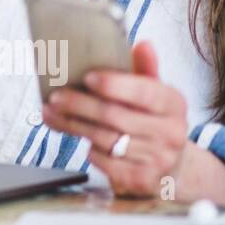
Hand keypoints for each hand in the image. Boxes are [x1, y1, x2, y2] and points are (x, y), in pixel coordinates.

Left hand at [41, 40, 189, 197]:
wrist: (172, 166)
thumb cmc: (153, 120)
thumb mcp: (154, 93)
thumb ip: (144, 69)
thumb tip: (143, 44)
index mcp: (174, 104)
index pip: (144, 91)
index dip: (114, 84)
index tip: (88, 77)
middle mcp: (171, 132)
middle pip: (116, 116)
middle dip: (80, 104)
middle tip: (55, 96)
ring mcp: (158, 159)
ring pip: (105, 139)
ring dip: (72, 124)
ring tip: (51, 112)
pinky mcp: (141, 179)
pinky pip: (104, 161)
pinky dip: (87, 147)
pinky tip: (74, 134)